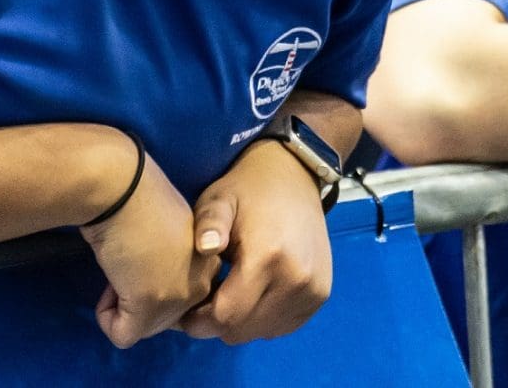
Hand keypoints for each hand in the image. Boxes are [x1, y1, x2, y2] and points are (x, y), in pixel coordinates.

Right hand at [79, 153, 217, 349]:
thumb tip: (153, 288)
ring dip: (122, 306)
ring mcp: (178, 295)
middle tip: (124, 265)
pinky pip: (123, 335)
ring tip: (118, 268)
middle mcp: (203, 279)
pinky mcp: (149, 305)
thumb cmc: (138, 195)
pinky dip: (107, 318)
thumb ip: (173, 261)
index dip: (154, 282)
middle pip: (166, 317)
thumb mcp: (168, 231)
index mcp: (210, 258)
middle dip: (139, 300)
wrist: (120, 185)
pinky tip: (107, 286)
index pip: (183, 294)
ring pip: (144, 328)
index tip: (140, 255)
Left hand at [177, 137, 331, 344]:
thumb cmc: (248, 189)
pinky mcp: (321, 294)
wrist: (295, 176)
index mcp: (268, 257)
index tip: (186, 311)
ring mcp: (313, 290)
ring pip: (264, 332)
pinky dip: (264, 319)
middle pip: (245, 330)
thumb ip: (208, 224)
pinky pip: (284, 326)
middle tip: (205, 302)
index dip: (200, 320)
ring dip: (242, 322)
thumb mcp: (219, 199)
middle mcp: (296, 280)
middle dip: (218, 323)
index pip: (227, 316)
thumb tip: (205, 248)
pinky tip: (252, 295)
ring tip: (230, 294)